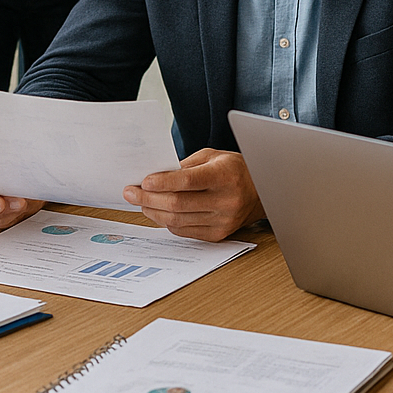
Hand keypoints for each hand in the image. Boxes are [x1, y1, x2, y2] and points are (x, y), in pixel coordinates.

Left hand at [124, 148, 263, 241]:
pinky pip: (184, 231)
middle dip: (149, 199)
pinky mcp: (218, 235)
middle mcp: (226, 201)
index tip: (143, 181)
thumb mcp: (212, 157)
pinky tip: (158, 212)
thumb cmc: (234, 170)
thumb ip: (185, 166)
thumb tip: (155, 176)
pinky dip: (167, 222)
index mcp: (225, 176)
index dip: (162, 182)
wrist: (260, 192)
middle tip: (131, 193)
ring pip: (178, 221)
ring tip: (141, 203)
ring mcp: (223, 221)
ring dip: (154, 212)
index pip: (188, 181)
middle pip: (178, 204)